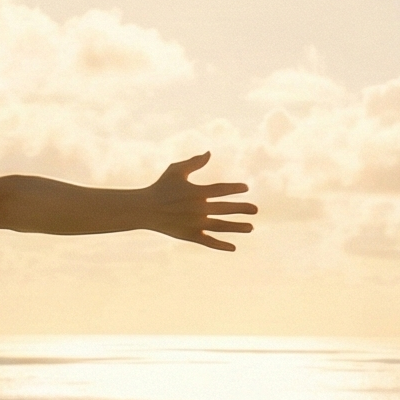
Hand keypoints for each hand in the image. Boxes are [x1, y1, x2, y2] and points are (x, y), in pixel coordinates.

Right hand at [141, 153, 255, 251]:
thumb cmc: (160, 187)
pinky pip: (208, 241)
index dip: (235, 188)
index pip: (221, 190)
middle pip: (226, 209)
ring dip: (237, 227)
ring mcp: (195, 224)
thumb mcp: (176, 170)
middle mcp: (198, 209)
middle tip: (256, 210)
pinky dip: (221, 245)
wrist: (144, 209)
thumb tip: (209, 153)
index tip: (245, 188)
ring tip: (251, 227)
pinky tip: (233, 247)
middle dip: (242, 209)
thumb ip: (194, 162)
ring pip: (221, 226)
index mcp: (197, 192)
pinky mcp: (190, 236)